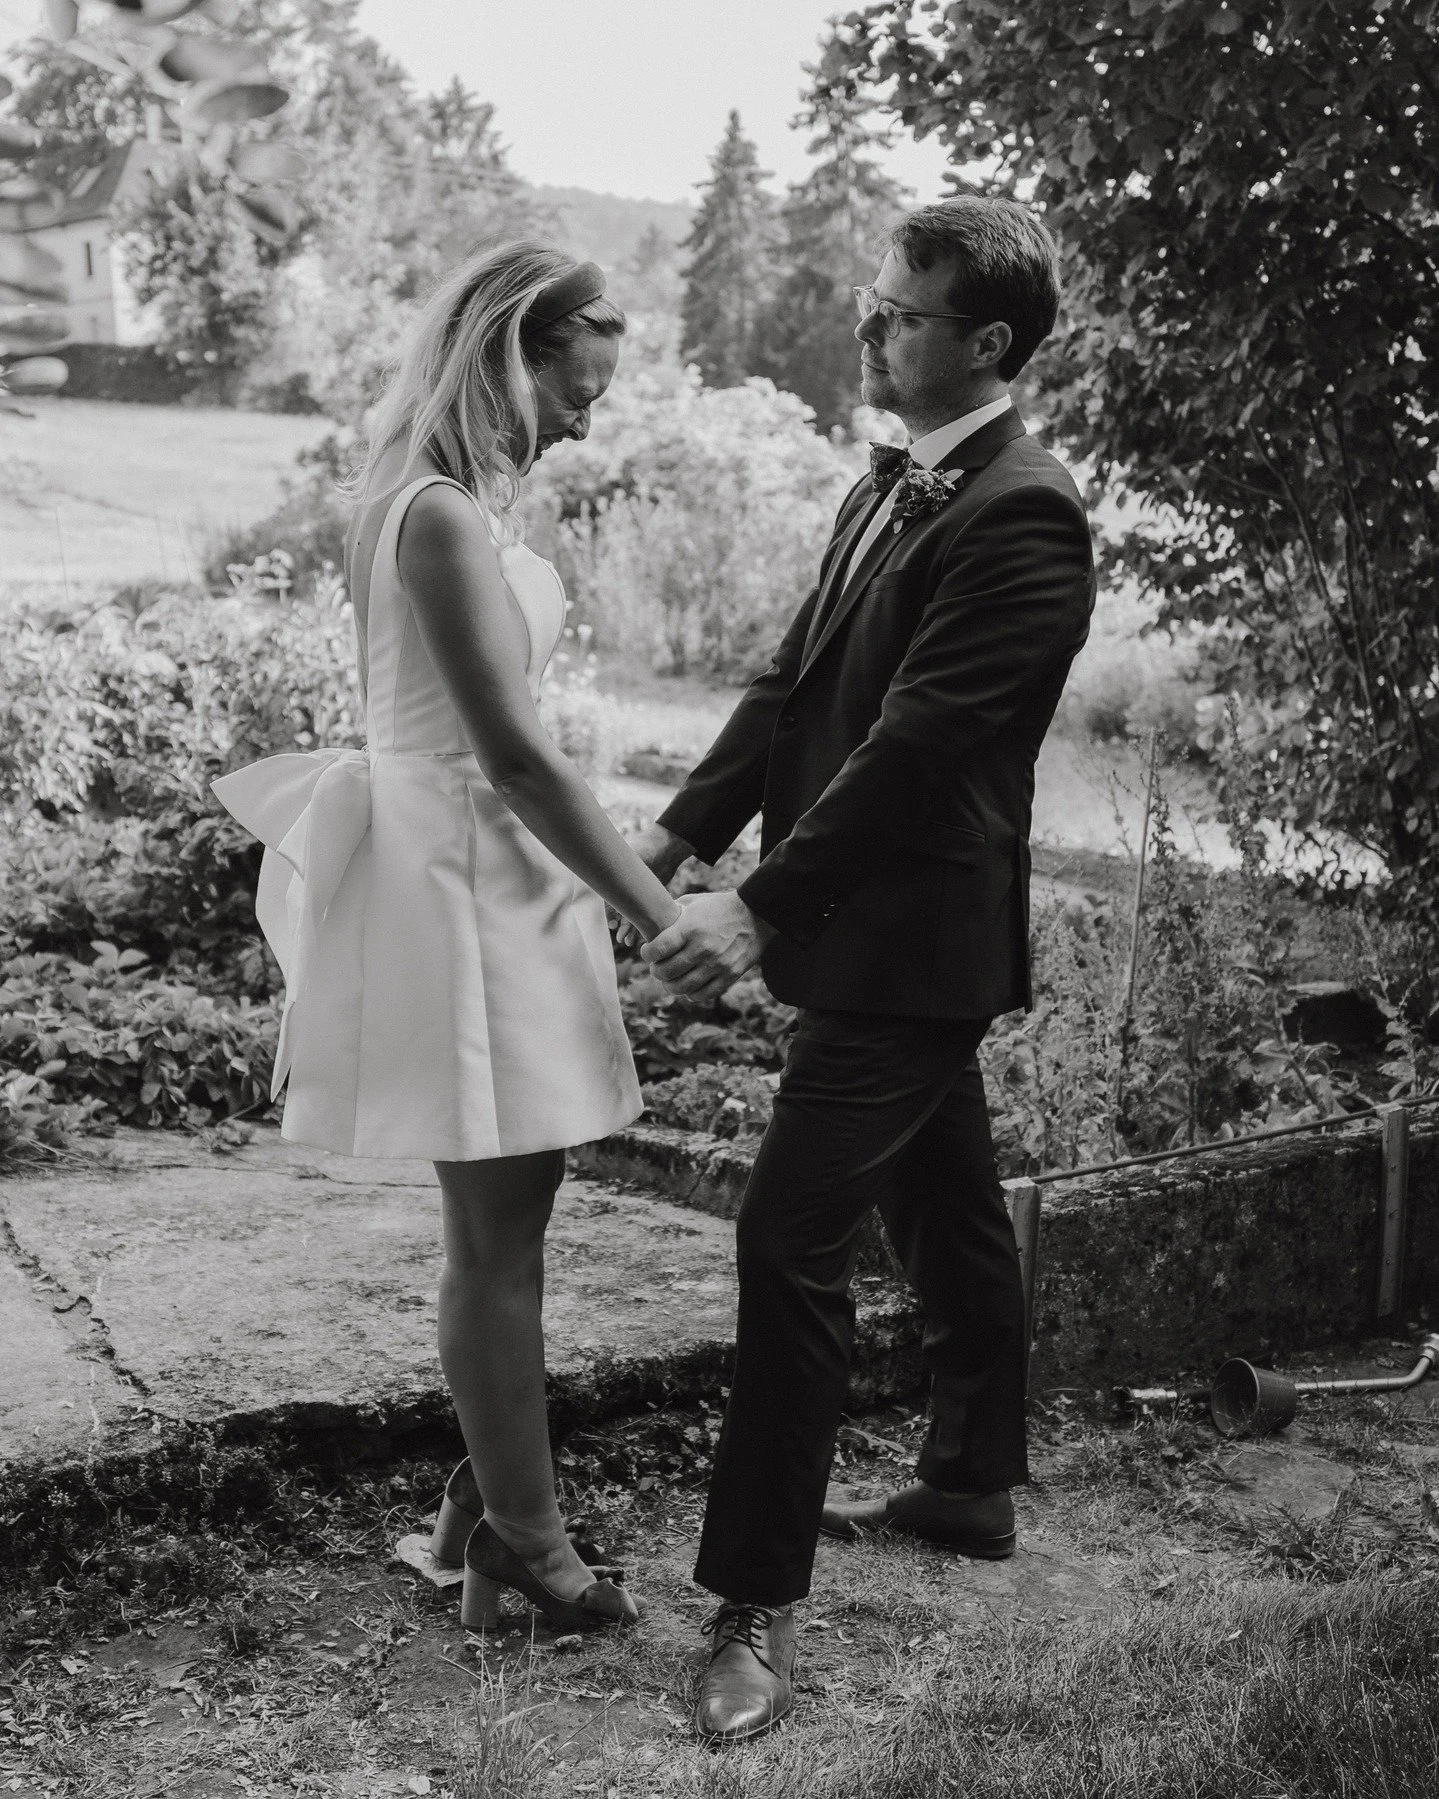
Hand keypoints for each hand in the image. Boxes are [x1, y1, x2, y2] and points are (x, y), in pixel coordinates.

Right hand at [614, 823, 695, 949]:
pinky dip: (636, 928)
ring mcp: (631, 896)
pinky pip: (638, 917)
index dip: (607, 914)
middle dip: (618, 926)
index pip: (605, 900)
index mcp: (611, 880)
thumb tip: (602, 874)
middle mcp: (619, 889)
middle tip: (620, 937)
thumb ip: (619, 866)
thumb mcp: (628, 855)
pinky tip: (635, 938)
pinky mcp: (643, 901)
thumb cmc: (644, 848)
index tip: (612, 924)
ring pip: (626, 917)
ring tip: (627, 941)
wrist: (664, 849)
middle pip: (615, 912)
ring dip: (626, 930)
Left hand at [640, 889, 775, 1002]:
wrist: (756, 915)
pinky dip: (691, 994)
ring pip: (682, 987)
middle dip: (656, 971)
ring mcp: (717, 964)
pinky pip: (703, 995)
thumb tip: (649, 926)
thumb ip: (671, 915)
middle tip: (657, 966)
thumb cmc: (719, 907)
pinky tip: (688, 986)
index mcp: (691, 928)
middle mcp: (703, 948)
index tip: (647, 952)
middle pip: (667, 972)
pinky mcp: (729, 975)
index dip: (647, 954)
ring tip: (670, 979)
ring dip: (670, 985)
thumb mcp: (693, 903)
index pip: (658, 949)